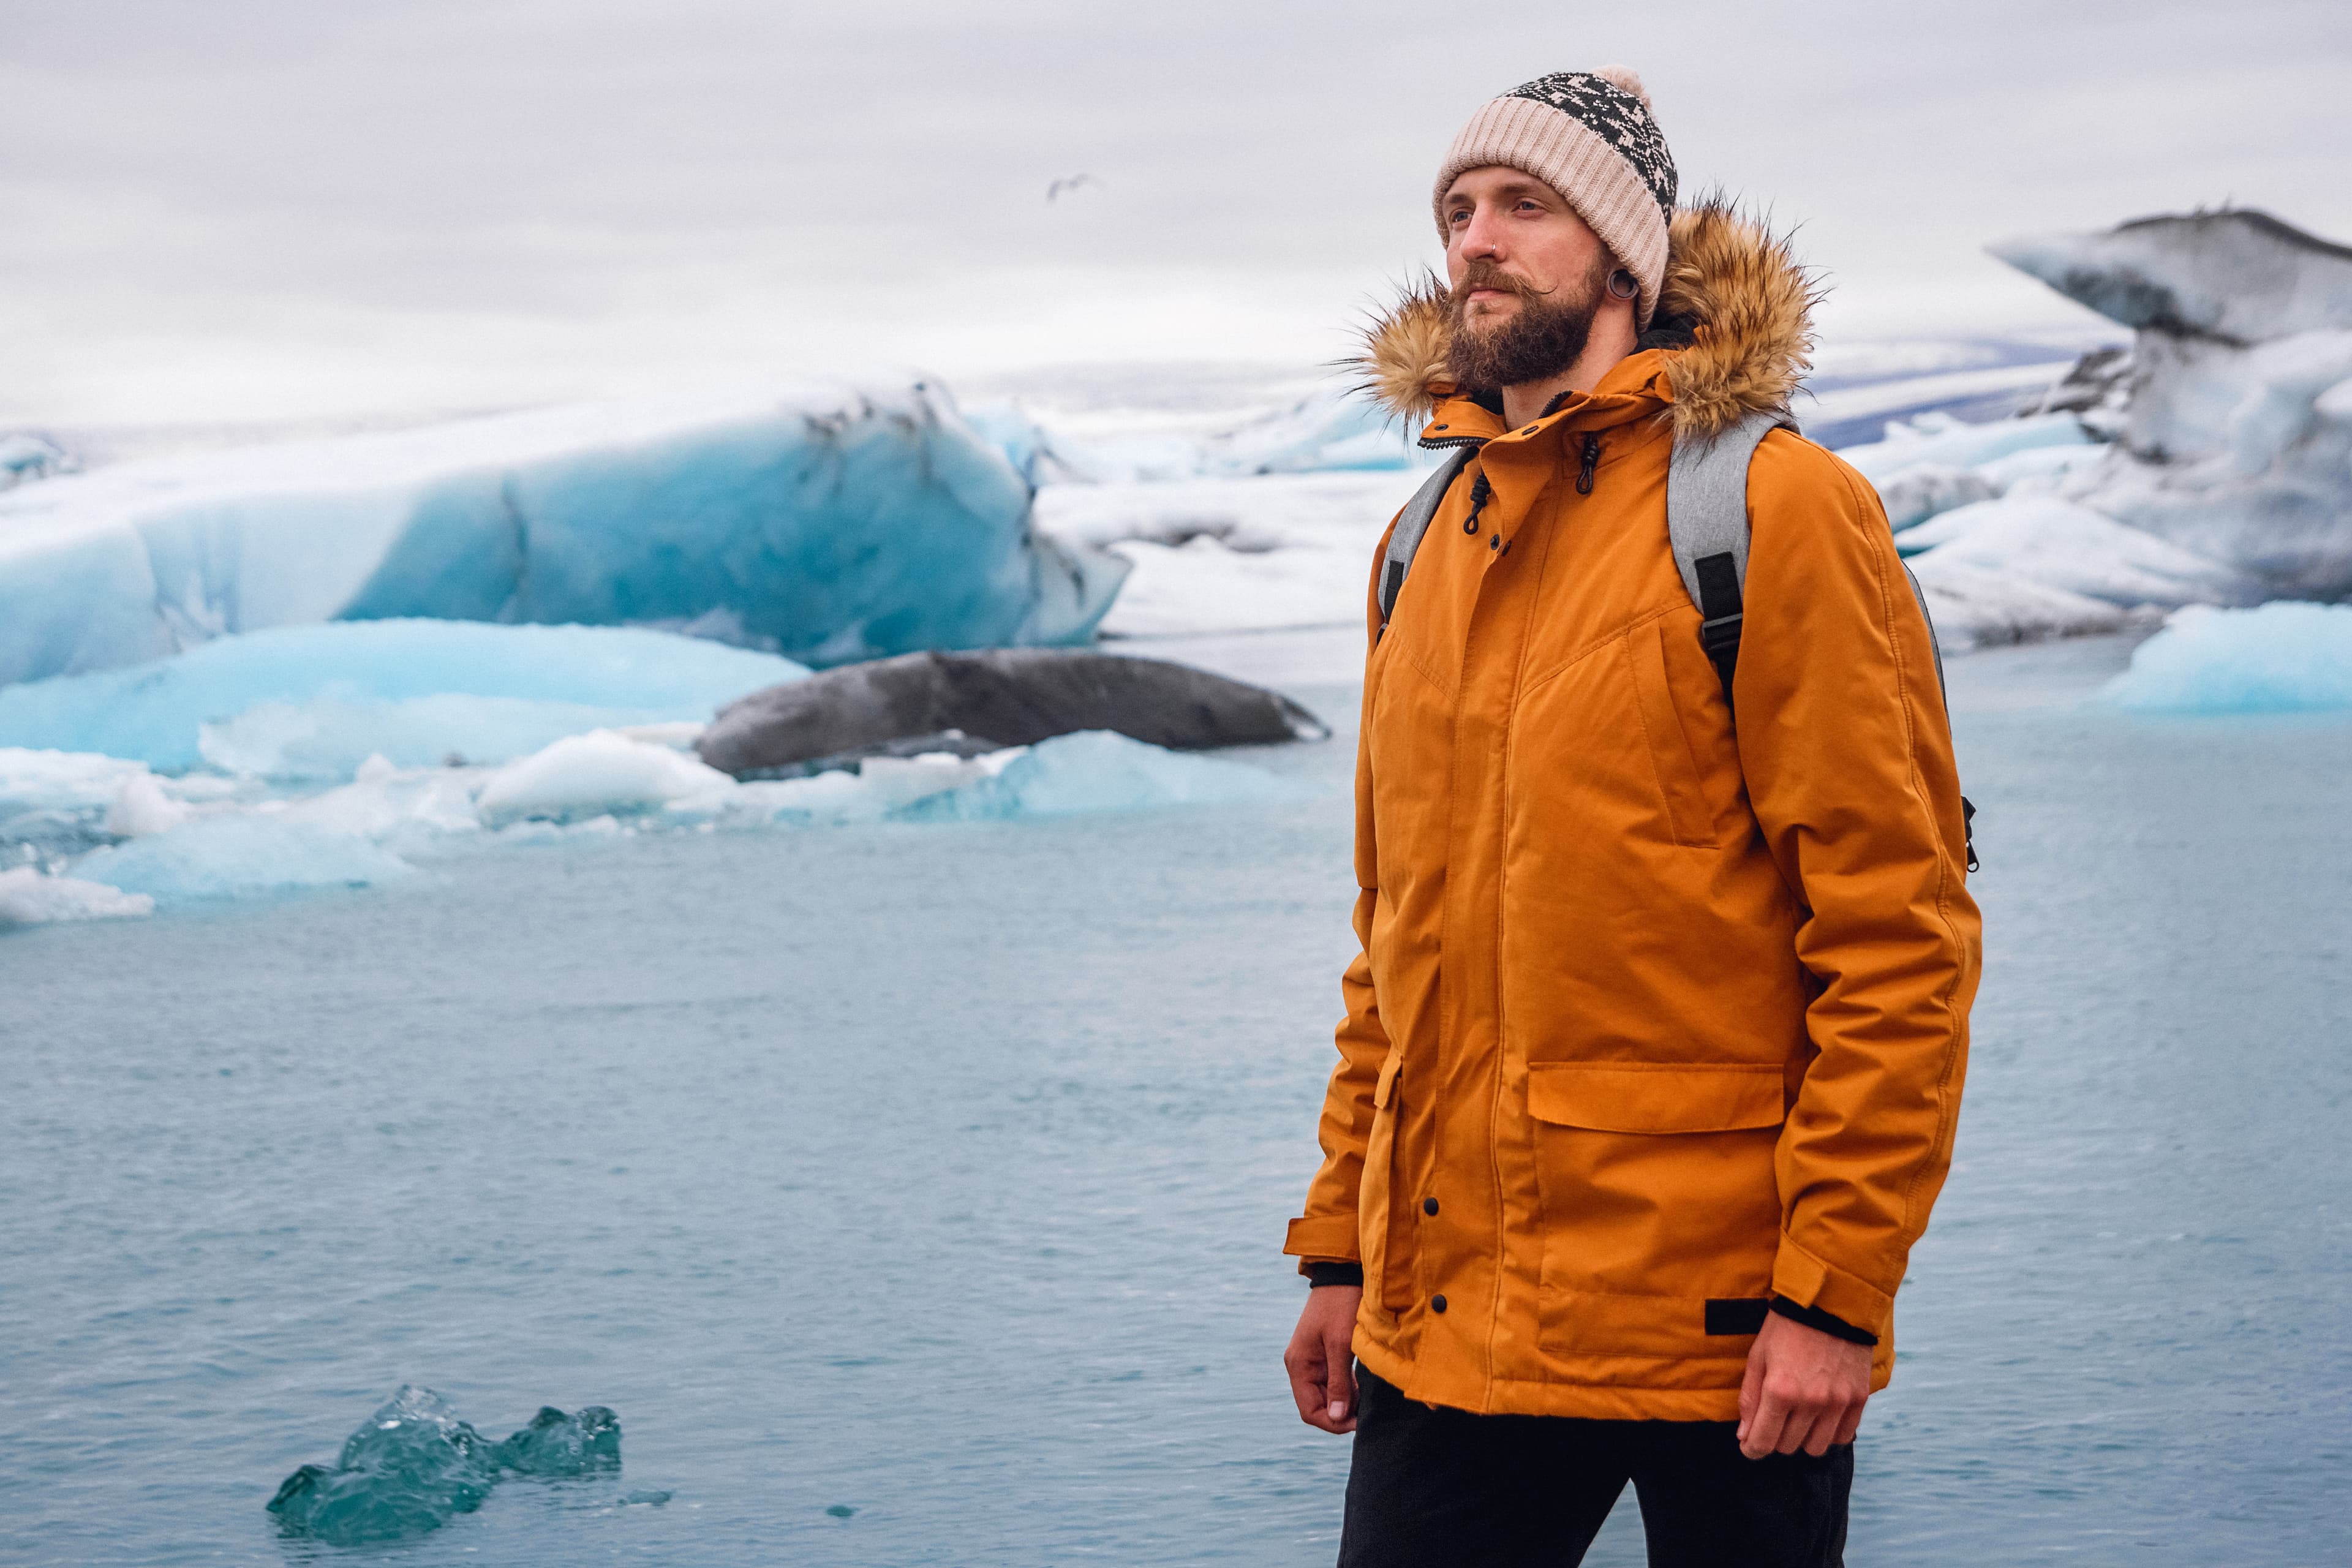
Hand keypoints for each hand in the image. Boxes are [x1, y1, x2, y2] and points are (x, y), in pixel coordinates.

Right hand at [1284, 1285, 1362, 1432]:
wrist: (1342, 1274)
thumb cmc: (1341, 1305)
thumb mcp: (1341, 1345)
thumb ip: (1340, 1383)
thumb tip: (1338, 1418)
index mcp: (1299, 1365)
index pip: (1309, 1411)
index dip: (1332, 1423)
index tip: (1357, 1422)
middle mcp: (1301, 1366)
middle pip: (1318, 1405)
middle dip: (1341, 1412)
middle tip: (1366, 1410)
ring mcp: (1312, 1360)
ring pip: (1327, 1395)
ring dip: (1346, 1400)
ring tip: (1366, 1396)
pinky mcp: (1324, 1355)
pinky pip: (1333, 1382)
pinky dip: (1347, 1388)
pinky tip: (1362, 1384)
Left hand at [1736, 1310, 1871, 1458]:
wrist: (1830, 1303)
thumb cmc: (1786, 1328)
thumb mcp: (1758, 1357)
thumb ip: (1749, 1399)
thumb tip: (1744, 1435)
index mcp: (1780, 1390)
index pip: (1763, 1441)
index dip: (1752, 1449)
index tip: (1749, 1447)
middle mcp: (1810, 1401)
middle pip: (1788, 1446)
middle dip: (1774, 1439)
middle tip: (1772, 1422)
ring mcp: (1838, 1402)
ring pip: (1816, 1447)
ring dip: (1802, 1438)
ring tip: (1796, 1419)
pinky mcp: (1858, 1399)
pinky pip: (1842, 1436)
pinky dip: (1828, 1433)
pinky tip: (1820, 1417)